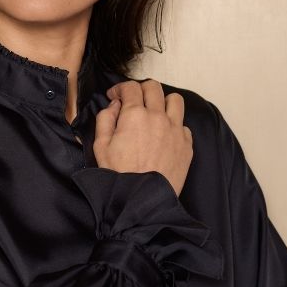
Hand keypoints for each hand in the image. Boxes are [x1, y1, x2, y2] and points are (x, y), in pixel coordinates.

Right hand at [93, 79, 192, 197]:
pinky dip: (174, 125)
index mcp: (134, 115)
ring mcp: (175, 130)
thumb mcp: (100, 146)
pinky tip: (164, 136)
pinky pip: (183, 125)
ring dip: (163, 101)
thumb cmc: (119, 175)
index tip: (115, 96)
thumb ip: (105, 119)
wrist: (141, 200)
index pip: (130, 87)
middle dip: (141, 89)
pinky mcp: (186, 145)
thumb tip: (115, 106)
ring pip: (175, 100)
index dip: (120, 88)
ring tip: (155, 112)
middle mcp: (158, 117)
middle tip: (134, 99)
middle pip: (154, 87)